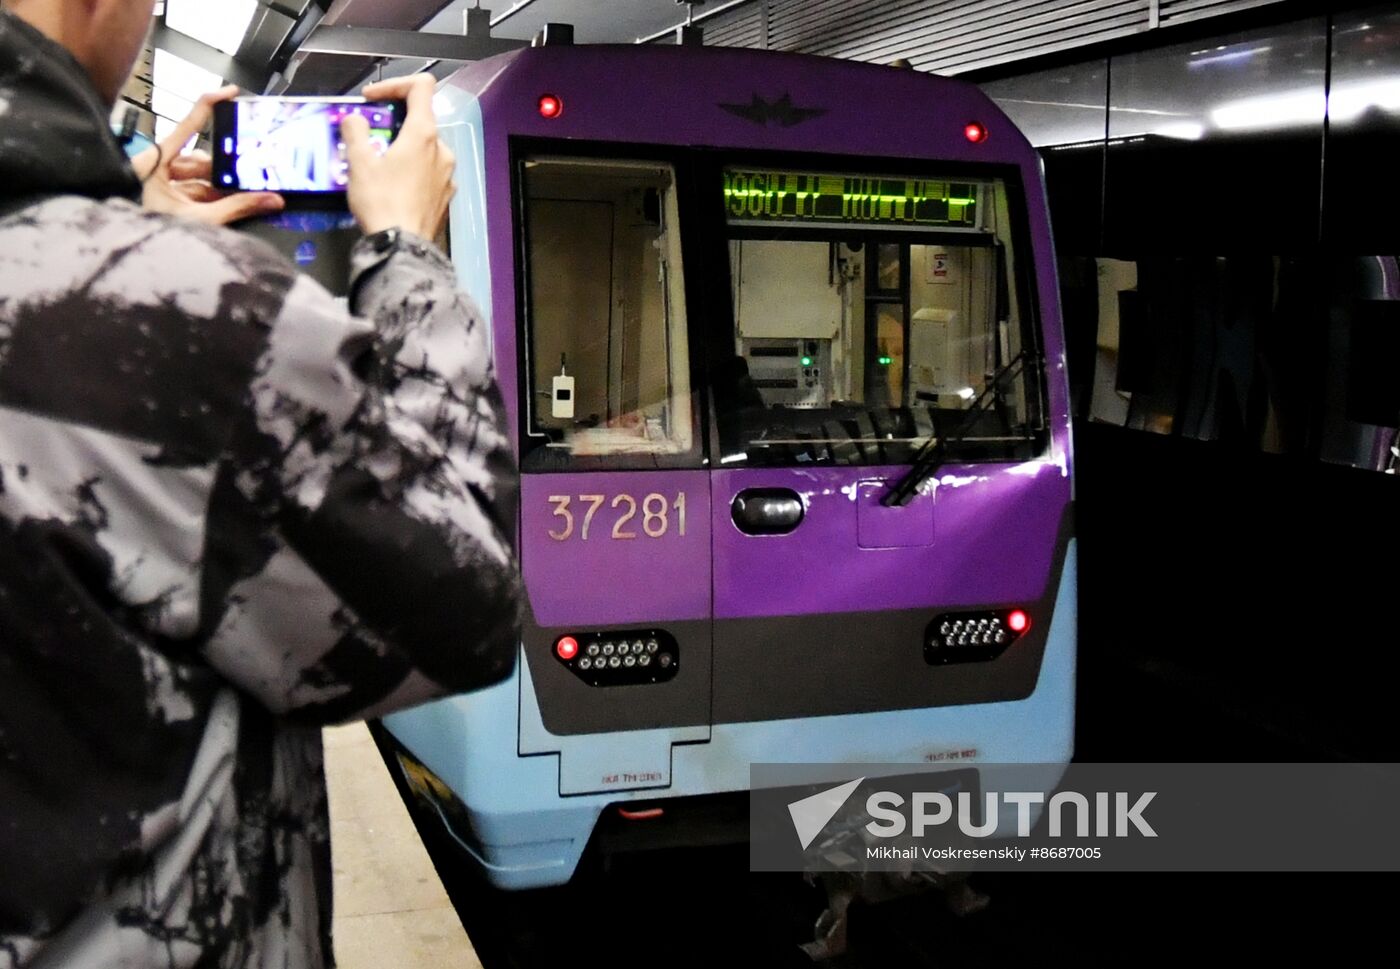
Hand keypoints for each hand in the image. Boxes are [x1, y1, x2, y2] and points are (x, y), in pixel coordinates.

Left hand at [133, 85, 283, 224]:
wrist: (114, 244)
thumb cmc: (143, 225)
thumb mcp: (196, 219)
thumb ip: (235, 209)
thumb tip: (272, 200)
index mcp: (158, 158)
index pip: (191, 123)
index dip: (212, 104)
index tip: (232, 93)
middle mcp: (155, 164)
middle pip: (198, 160)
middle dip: (221, 173)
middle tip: (243, 185)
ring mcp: (155, 181)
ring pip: (194, 178)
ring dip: (213, 191)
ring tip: (227, 207)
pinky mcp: (157, 196)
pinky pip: (185, 192)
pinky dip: (202, 202)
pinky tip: (214, 214)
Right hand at [343, 74, 454, 239]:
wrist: (402, 247)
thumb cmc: (381, 202)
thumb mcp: (359, 162)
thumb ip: (355, 131)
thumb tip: (355, 120)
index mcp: (424, 135)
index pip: (421, 87)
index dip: (394, 84)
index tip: (372, 99)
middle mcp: (442, 150)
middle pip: (421, 120)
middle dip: (393, 123)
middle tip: (369, 138)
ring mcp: (447, 174)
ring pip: (424, 148)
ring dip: (402, 148)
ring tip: (379, 165)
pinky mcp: (445, 195)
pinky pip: (429, 171)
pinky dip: (412, 169)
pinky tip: (394, 186)